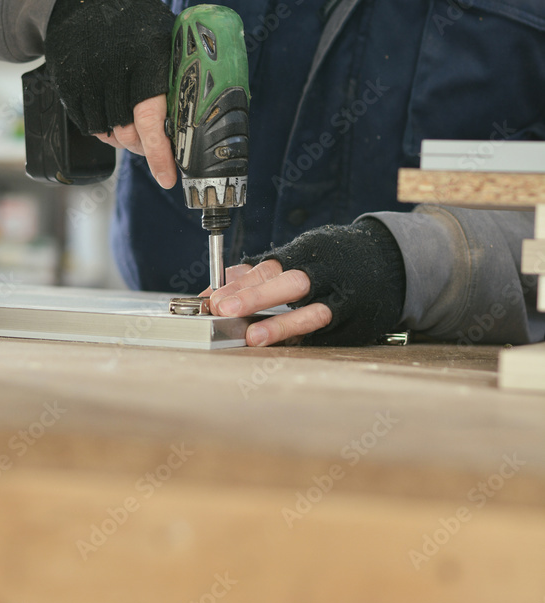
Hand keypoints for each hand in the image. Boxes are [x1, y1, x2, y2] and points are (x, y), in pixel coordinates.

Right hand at [44, 0, 175, 186]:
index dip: (160, 153)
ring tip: (132, 123)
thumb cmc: (136, 20)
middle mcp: (113, 68)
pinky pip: (86, 124)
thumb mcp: (165, 37)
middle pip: (128, 132)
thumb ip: (176, 76)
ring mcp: (85, 76)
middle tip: (154, 145)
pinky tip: (111, 114)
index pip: (152, 118)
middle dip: (144, 146)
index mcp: (147, 57)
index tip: (168, 178)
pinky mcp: (66, 82)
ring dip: (122, 138)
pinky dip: (101, 128)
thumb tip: (199, 123)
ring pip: (106, 132)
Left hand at [209, 220, 405, 346]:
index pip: (267, 268)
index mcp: (304, 254)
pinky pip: (326, 332)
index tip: (213, 298)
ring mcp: (340, 298)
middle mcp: (322, 274)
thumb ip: (257, 274)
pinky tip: (284, 347)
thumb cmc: (332, 261)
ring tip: (253, 337)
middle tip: (224, 309)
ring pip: (310, 312)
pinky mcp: (352, 321)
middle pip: (287, 284)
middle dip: (255, 296)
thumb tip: (215, 290)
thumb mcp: (297, 257)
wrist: (388, 262)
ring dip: (280, 325)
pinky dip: (304, 339)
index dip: (239, 284)